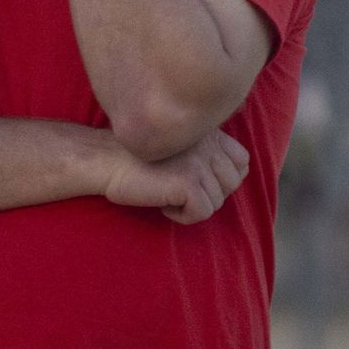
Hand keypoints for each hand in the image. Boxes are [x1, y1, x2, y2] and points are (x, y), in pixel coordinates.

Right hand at [104, 129, 249, 224]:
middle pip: (231, 185)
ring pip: (216, 203)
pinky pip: (201, 213)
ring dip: (190, 206)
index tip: (195, 180)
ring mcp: (200, 162)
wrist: (106, 160)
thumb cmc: (137, 157)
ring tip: (165, 192)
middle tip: (176, 189)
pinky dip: (181, 216)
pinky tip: (162, 203)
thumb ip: (206, 152)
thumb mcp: (179, 145)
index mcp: (208, 131)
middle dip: (207, 195)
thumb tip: (232, 178)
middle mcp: (208, 143)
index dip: (224, 178)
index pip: (242, 161)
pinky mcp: (189, 182)